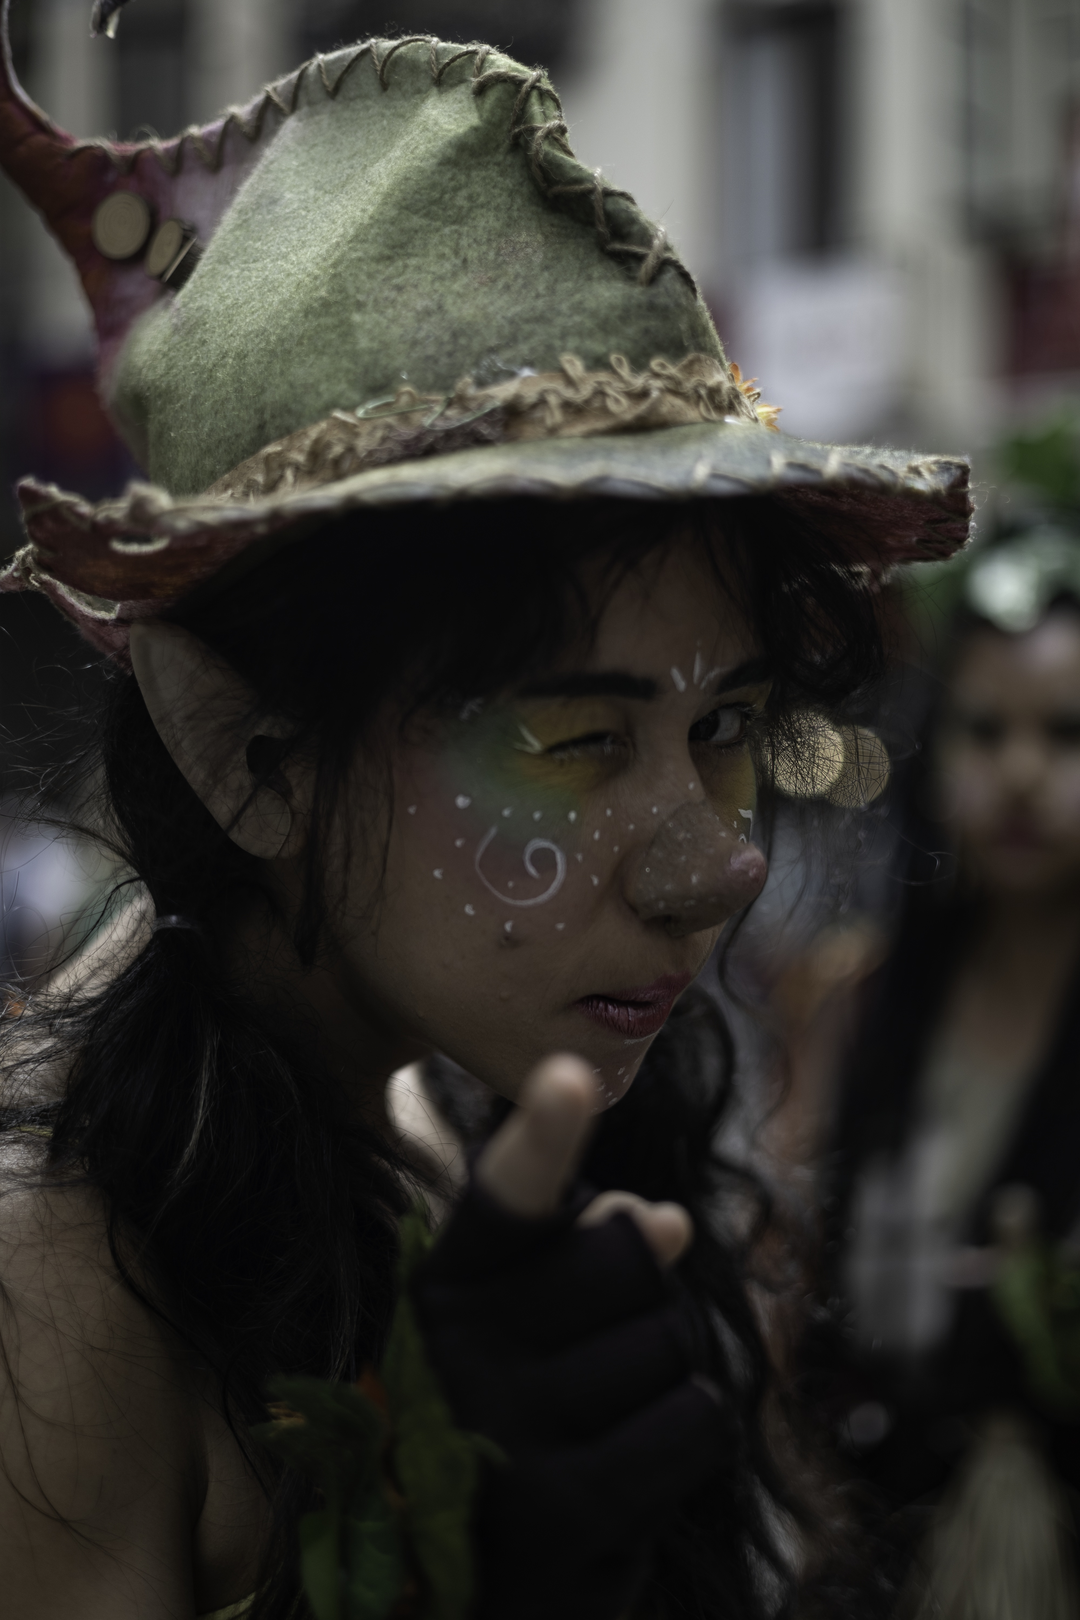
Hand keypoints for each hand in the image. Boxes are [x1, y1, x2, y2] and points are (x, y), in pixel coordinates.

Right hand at [411, 1055, 728, 1619]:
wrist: (468, 1587)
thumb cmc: (513, 1421)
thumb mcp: (526, 1326)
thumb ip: (586, 1254)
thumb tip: (671, 1221)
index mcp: (448, 1282)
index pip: (506, 1194)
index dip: (546, 1134)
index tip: (570, 1077)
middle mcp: (462, 1346)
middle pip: (632, 1255)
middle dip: (651, 1294)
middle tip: (604, 1348)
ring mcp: (505, 1427)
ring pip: (673, 1338)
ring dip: (668, 1373)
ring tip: (605, 1416)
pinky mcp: (563, 1506)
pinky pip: (695, 1418)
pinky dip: (686, 1430)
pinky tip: (631, 1459)